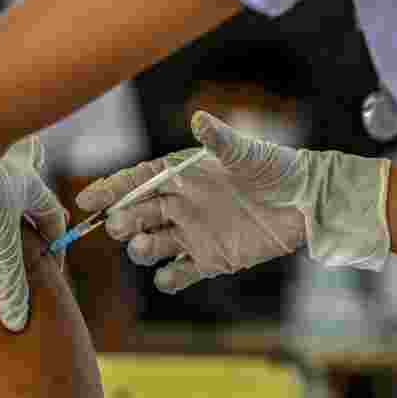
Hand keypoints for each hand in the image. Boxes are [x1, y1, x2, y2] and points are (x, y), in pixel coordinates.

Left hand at [0, 136, 68, 331]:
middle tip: (31, 224)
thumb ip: (9, 279)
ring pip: (7, 172)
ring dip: (6, 188)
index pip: (53, 217)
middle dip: (35, 204)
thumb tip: (17, 320)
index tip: (52, 261)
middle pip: (34, 185)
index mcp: (31, 188)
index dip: (56, 241)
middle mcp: (15, 168)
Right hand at [75, 111, 390, 292]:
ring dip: (141, 248)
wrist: (309, 204)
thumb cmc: (277, 169)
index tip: (86, 201)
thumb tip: (199, 119)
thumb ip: (220, 140)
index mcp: (179, 175)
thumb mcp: (248, 153)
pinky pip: (178, 273)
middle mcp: (178, 204)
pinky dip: (169, 278)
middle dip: (123, 221)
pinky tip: (169, 277)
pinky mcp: (209, 259)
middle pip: (136, 215)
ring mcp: (191, 233)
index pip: (135, 182)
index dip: (109, 190)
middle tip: (121, 225)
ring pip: (151, 245)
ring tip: (146, 247)